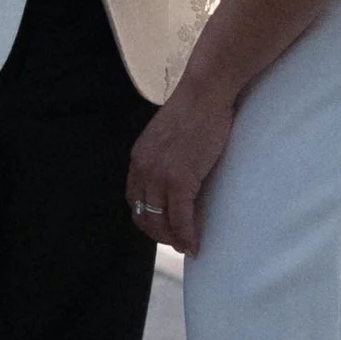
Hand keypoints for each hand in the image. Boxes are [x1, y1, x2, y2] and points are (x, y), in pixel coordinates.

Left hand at [126, 75, 235, 256]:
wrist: (206, 93)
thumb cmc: (196, 108)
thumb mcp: (169, 134)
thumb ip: (167, 154)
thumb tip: (180, 169)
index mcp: (139, 158)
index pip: (134, 198)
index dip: (147, 216)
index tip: (161, 225)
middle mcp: (143, 169)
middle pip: (142, 214)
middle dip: (158, 233)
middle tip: (175, 243)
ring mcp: (159, 176)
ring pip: (160, 221)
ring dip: (172, 239)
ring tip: (186, 246)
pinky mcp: (180, 180)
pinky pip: (180, 218)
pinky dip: (187, 235)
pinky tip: (195, 244)